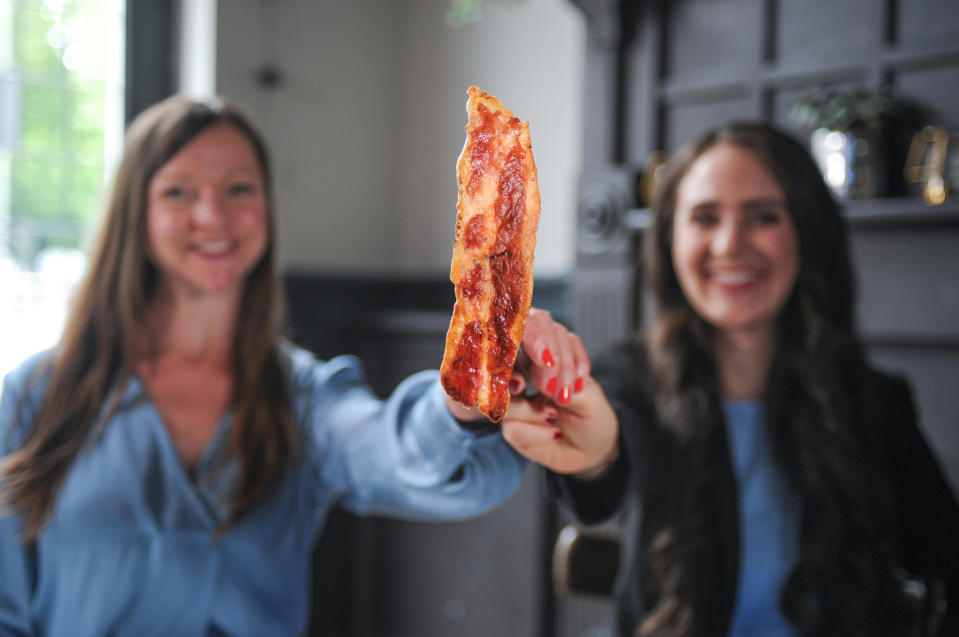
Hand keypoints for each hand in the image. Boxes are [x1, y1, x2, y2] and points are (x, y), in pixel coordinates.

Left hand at [445, 307, 587, 421]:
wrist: (481, 391)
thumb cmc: (478, 388)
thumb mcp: (483, 390)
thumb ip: (497, 386)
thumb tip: (518, 384)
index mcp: (494, 326)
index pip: (518, 319)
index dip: (536, 338)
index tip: (545, 361)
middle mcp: (518, 321)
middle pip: (544, 322)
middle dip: (554, 356)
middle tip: (553, 389)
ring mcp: (539, 329)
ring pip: (560, 334)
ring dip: (566, 366)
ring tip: (563, 397)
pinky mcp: (556, 340)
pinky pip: (573, 344)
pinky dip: (578, 365)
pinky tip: (578, 387)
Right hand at [500, 308, 618, 476]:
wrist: (592, 448)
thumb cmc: (591, 413)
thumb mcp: (587, 392)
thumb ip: (563, 379)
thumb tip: (534, 378)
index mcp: (545, 351)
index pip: (534, 327)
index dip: (535, 337)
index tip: (547, 360)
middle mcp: (523, 367)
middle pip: (509, 353)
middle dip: (533, 373)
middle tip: (554, 391)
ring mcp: (512, 397)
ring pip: (507, 394)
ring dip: (534, 409)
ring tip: (555, 416)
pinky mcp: (509, 424)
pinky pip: (512, 425)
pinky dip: (537, 432)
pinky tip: (553, 433)